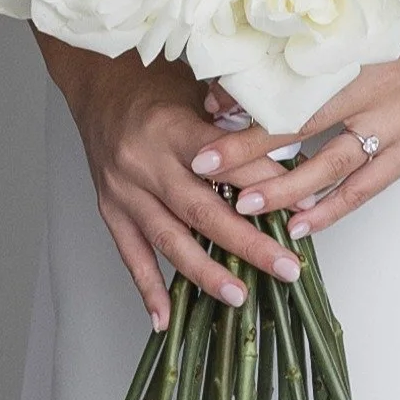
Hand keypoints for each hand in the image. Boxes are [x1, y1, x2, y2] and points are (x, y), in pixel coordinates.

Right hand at [43, 40, 304, 329]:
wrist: (97, 80)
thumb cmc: (156, 82)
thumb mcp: (199, 90)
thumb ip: (235, 125)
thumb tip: (288, 162)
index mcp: (171, 128)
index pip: (223, 162)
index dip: (264, 183)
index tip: (301, 203)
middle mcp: (145, 164)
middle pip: (201, 211)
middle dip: (247, 244)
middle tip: (285, 268)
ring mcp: (124, 191)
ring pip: (169, 240)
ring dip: (206, 273)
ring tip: (239, 298)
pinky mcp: (110, 209)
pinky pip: (130, 255)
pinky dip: (148, 288)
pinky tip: (165, 319)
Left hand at [191, 12, 399, 237]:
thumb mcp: (372, 25)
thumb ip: (327, 42)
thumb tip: (268, 53)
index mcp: (354, 60)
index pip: (291, 86)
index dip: (248, 103)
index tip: (206, 115)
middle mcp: (370, 96)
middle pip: (298, 129)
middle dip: (248, 151)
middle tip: (203, 168)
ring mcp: (394, 127)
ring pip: (329, 167)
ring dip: (285, 189)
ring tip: (244, 206)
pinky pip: (367, 186)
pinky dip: (333, 207)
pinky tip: (302, 224)